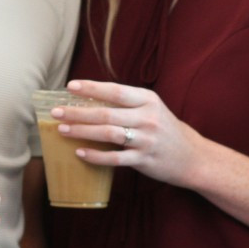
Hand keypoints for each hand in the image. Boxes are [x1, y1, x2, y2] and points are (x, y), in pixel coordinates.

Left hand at [52, 79, 201, 187]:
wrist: (193, 156)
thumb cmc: (165, 129)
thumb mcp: (151, 109)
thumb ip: (126, 103)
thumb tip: (88, 98)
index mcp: (148, 100)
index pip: (115, 91)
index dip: (91, 88)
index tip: (70, 87)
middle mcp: (148, 118)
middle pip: (106, 113)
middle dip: (78, 112)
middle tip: (56, 112)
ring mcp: (146, 140)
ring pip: (108, 134)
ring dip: (82, 131)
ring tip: (63, 129)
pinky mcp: (144, 160)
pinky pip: (115, 158)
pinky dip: (96, 156)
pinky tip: (80, 153)